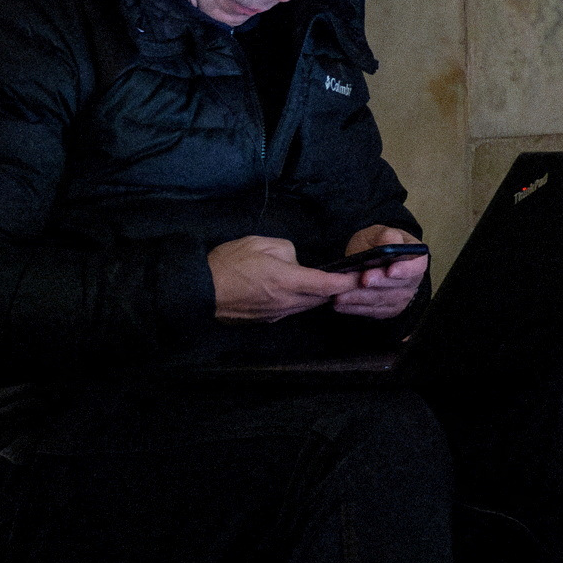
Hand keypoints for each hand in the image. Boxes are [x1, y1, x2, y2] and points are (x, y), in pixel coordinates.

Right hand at [207, 235, 357, 321]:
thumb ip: (287, 251)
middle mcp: (287, 302)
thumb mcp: (261, 243)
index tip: (363, 277)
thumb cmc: (228, 263)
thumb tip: (295, 262)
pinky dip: (298, 300)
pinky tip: (293, 290)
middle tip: (345, 278)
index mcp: (288, 281)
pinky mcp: (266, 320)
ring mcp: (277, 314)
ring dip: (316, 296)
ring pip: (306, 306)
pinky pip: (290, 310)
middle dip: (335, 290)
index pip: (328, 284)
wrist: (200, 290)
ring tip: (321, 283)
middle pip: (321, 298)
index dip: (348, 281)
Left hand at [333, 223, 429, 319]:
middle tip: (363, 280)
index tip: (390, 270)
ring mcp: (401, 297)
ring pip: (382, 300)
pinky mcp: (388, 310)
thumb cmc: (376, 243)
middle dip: (378, 284)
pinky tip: (341, 304)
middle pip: (398, 287)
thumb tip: (390, 244)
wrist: (368, 258)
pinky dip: (355, 308)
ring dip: (361, 298)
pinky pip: (372, 311)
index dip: (405, 270)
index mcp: (416, 258)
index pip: (417, 267)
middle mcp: (412, 281)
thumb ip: (387, 237)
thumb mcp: (380, 233)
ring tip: (342, 294)